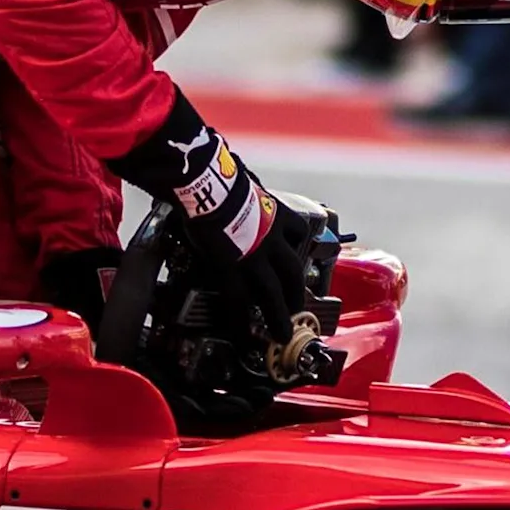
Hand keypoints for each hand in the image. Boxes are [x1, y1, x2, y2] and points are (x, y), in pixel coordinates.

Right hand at [109, 91, 334, 356]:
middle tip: (299, 308)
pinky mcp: (234, 269)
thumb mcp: (239, 181)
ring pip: (274, 292)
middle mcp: (272, 239)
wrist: (208, 183)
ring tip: (280, 333)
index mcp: (275, 214)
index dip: (301, 248)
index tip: (302, 258)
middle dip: (297, 291)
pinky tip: (244, 336)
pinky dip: (242, 321)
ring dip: (279, 314)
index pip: (298, 234)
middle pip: (292, 270)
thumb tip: (224, 173)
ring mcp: (255, 256)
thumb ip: (240, 189)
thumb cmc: (217, 176)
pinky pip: (241, 301)